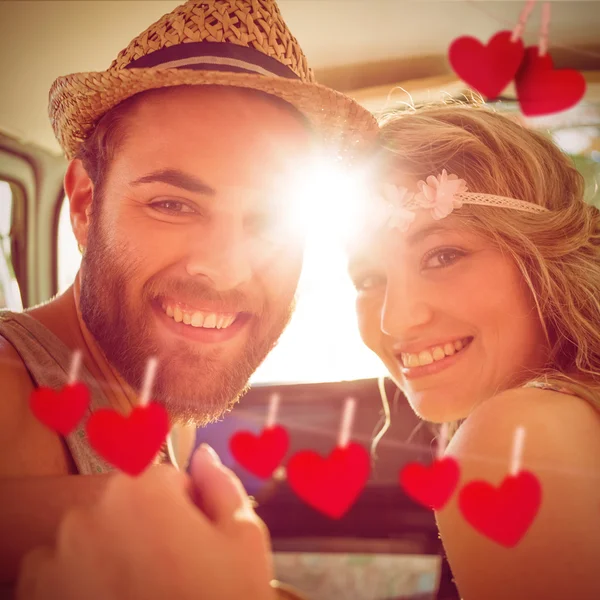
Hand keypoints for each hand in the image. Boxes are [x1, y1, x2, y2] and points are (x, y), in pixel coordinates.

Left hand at [16, 445, 276, 599]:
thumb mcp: (243, 539)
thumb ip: (221, 485)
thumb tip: (204, 456)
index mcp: (143, 490)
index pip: (167, 479)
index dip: (187, 511)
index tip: (194, 544)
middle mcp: (90, 513)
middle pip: (127, 505)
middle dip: (148, 529)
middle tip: (172, 574)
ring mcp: (57, 556)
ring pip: (94, 535)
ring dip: (112, 553)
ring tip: (142, 592)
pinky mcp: (36, 593)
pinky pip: (58, 569)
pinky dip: (78, 581)